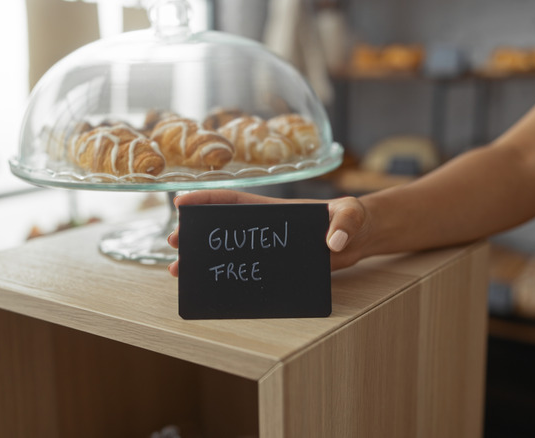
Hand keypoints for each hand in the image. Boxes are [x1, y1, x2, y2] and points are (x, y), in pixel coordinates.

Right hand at [166, 189, 369, 276]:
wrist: (361, 238)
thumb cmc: (353, 218)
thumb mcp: (352, 214)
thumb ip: (345, 222)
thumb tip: (333, 243)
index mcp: (274, 210)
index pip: (233, 200)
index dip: (206, 198)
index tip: (181, 202)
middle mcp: (266, 229)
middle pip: (223, 229)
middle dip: (195, 233)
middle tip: (173, 242)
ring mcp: (270, 248)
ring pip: (231, 253)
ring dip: (204, 260)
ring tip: (178, 270)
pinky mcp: (279, 267)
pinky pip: (249, 271)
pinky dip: (228, 278)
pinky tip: (212, 287)